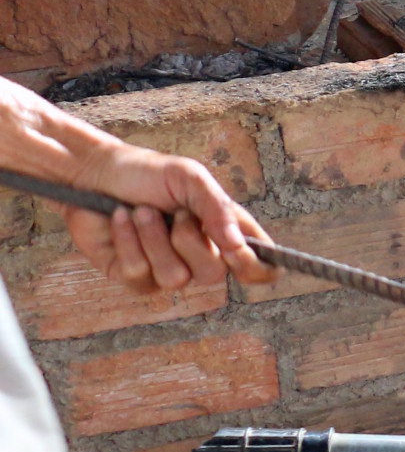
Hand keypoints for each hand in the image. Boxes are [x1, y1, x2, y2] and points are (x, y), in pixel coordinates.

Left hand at [63, 141, 271, 294]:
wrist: (98, 175)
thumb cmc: (149, 174)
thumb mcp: (191, 178)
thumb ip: (218, 208)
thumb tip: (237, 243)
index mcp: (225, 233)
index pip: (259, 267)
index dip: (257, 269)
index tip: (237, 252)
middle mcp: (200, 257)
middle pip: (214, 275)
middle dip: (190, 241)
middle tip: (176, 213)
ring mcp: (166, 269)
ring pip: (174, 278)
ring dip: (153, 238)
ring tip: (141, 211)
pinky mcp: (132, 276)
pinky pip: (139, 274)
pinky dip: (127, 240)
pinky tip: (120, 220)